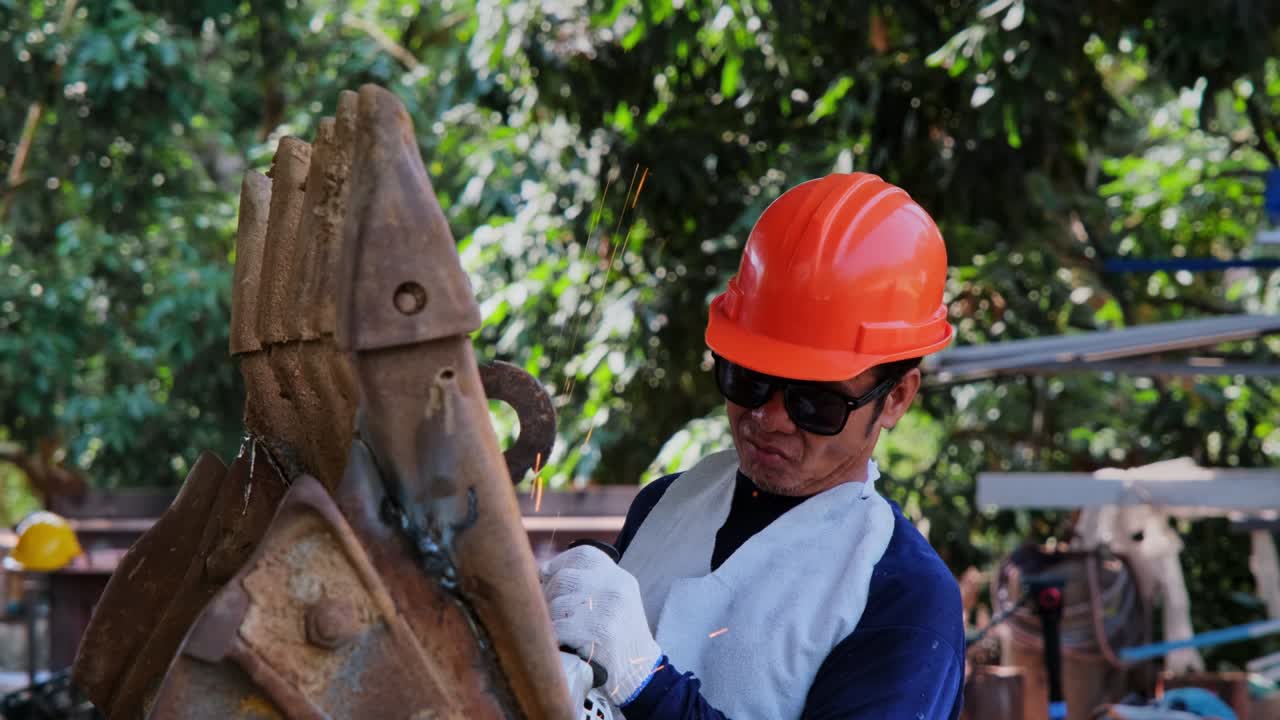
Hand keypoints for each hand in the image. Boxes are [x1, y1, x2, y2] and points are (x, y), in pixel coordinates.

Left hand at [541, 546, 662, 705]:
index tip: (546, 575)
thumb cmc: (618, 636)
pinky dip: (554, 637)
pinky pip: (558, 627)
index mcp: (619, 578)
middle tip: (548, 611)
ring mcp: (608, 609)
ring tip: (558, 630)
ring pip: (557, 603)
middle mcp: (615, 588)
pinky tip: (561, 643)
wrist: (641, 672)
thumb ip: (588, 583)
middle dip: (548, 594)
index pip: (583, 555)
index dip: (559, 563)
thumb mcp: (614, 600)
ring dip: (550, 619)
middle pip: (564, 578)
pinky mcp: (598, 633)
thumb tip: (541, 570)